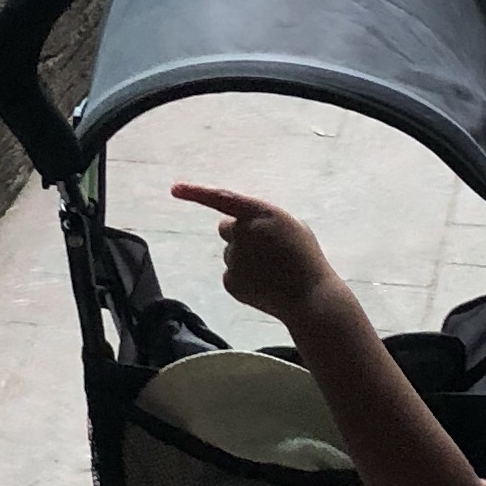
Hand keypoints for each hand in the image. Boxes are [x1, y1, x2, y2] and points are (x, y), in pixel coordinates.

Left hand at [172, 183, 337, 331]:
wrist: (310, 297)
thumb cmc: (305, 258)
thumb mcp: (291, 225)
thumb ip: (263, 219)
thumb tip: (244, 223)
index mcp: (261, 214)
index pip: (222, 199)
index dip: (196, 192)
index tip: (175, 188)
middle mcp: (243, 233)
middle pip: (226, 228)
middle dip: (239, 235)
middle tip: (264, 249)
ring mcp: (234, 259)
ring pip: (231, 253)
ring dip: (245, 259)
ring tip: (271, 271)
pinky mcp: (230, 282)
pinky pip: (231, 274)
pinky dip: (244, 279)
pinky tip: (264, 285)